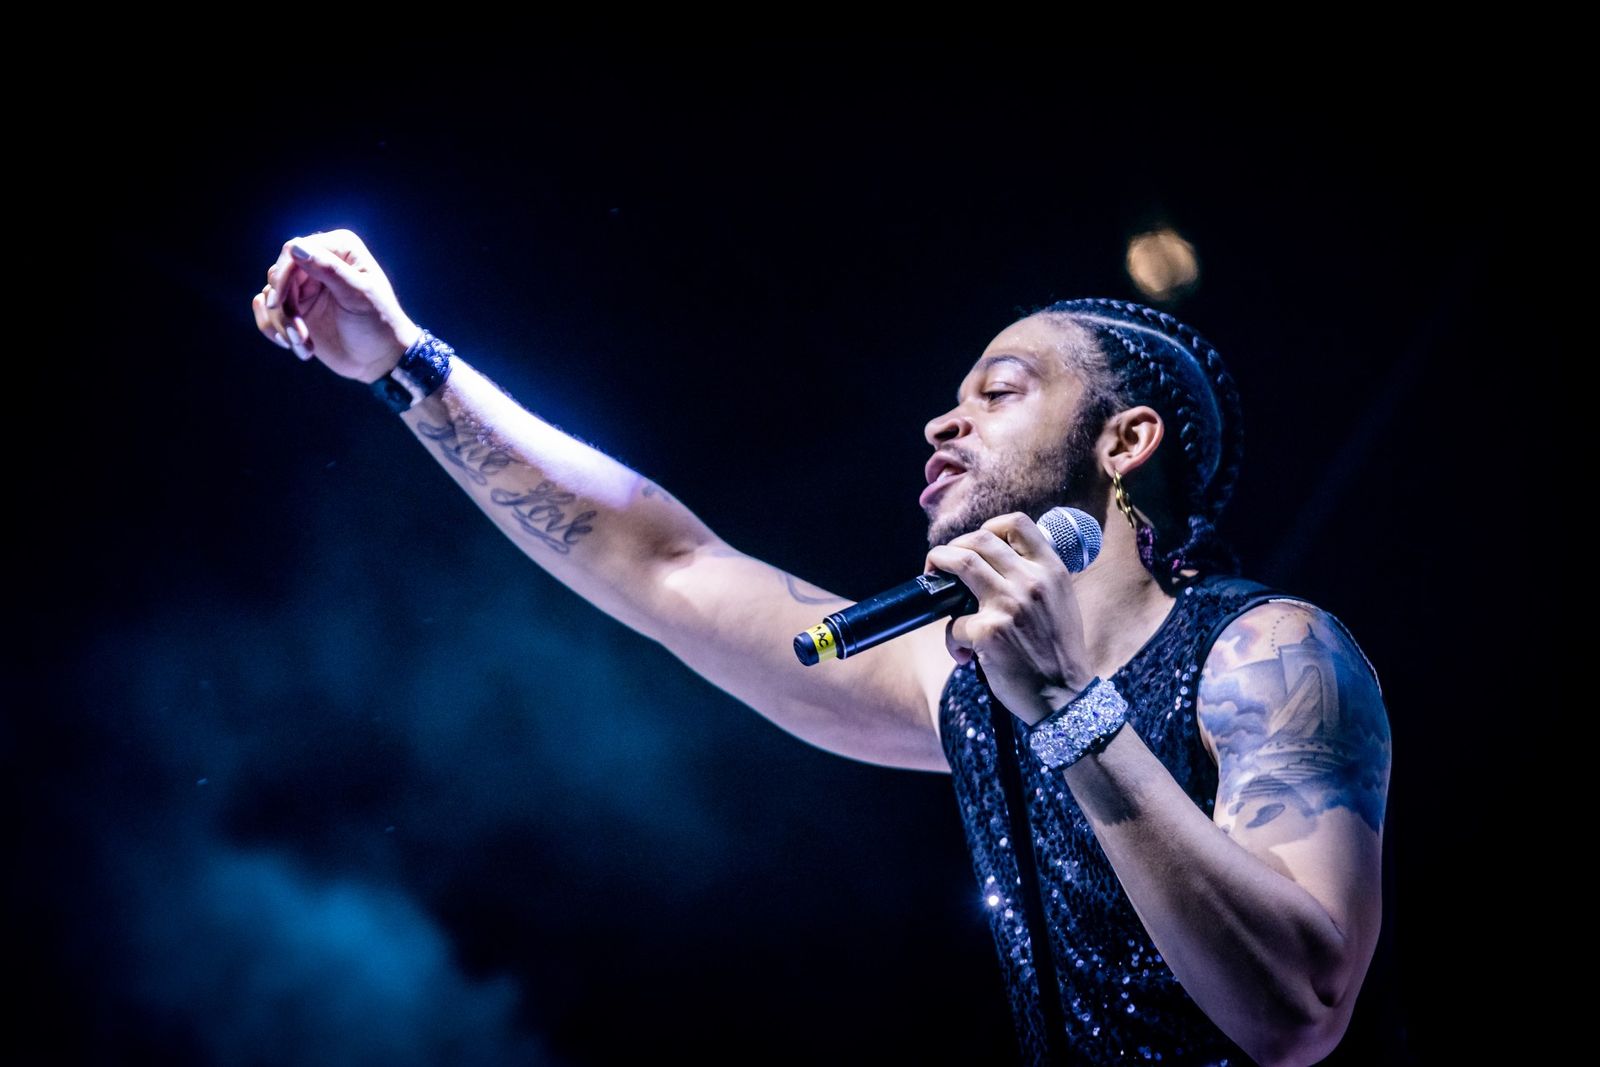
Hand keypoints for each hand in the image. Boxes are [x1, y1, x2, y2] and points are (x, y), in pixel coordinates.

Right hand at [250, 229, 422, 382]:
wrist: (380, 360)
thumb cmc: (378, 324)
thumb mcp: (358, 295)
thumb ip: (329, 270)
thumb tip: (295, 247)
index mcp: (339, 249)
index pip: (294, 251)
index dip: (283, 276)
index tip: (279, 304)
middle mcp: (318, 262)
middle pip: (277, 274)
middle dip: (283, 308)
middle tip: (299, 336)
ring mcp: (305, 285)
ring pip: (270, 296)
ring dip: (282, 324)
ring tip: (303, 346)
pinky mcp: (295, 307)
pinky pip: (266, 310)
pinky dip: (275, 330)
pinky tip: (297, 346)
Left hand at [925, 512, 1092, 725]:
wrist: (1065, 696)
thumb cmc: (1058, 652)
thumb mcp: (1060, 602)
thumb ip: (1035, 578)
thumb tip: (994, 563)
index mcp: (1051, 571)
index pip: (1017, 524)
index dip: (989, 528)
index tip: (977, 544)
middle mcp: (1031, 582)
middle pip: (979, 540)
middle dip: (952, 547)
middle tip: (942, 562)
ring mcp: (1008, 605)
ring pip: (960, 563)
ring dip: (937, 565)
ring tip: (932, 577)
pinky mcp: (987, 632)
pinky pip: (952, 624)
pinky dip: (951, 639)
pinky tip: (961, 654)